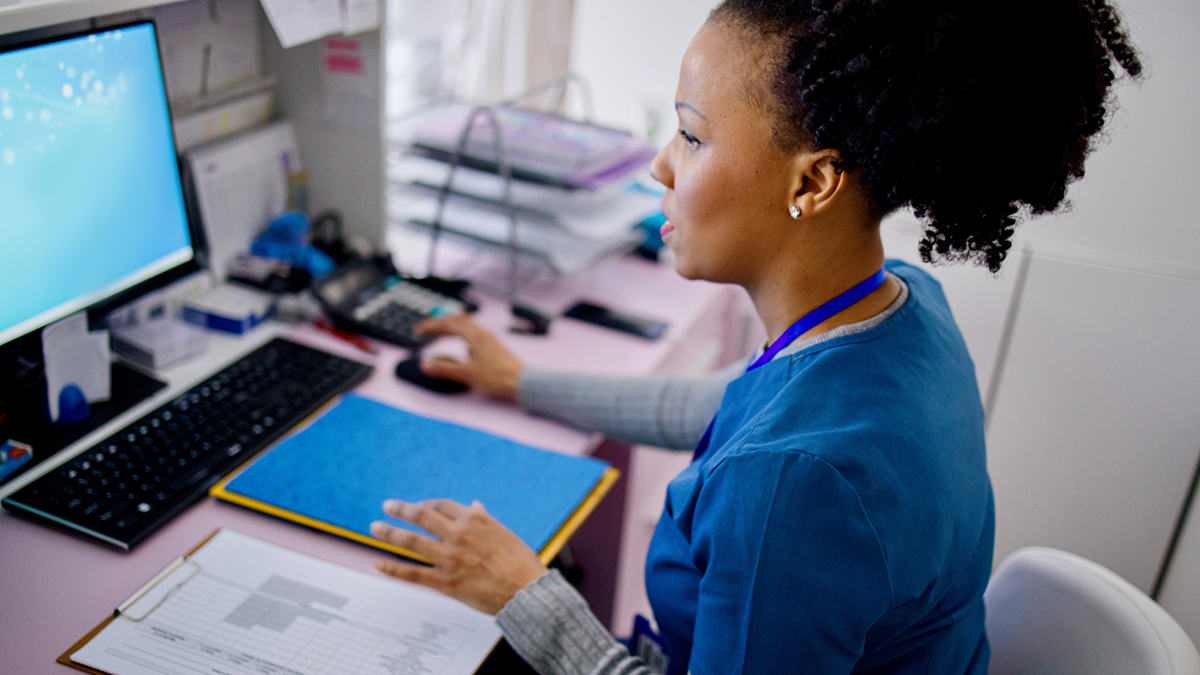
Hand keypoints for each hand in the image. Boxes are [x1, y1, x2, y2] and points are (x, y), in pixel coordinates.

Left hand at [370, 499, 547, 614]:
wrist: (526, 591)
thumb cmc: (520, 562)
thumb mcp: (504, 533)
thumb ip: (484, 520)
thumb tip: (474, 505)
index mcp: (474, 519)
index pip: (441, 505)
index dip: (426, 504)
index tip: (418, 506)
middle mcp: (459, 535)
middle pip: (421, 516)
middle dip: (401, 509)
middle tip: (387, 506)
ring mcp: (450, 558)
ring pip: (411, 542)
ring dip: (389, 532)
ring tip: (375, 527)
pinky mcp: (446, 582)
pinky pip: (413, 574)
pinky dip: (393, 569)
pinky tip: (378, 564)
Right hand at [414, 315, 522, 400]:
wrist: (522, 382)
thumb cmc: (499, 377)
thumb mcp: (467, 374)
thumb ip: (445, 369)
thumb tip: (425, 364)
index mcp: (475, 336)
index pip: (448, 324)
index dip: (431, 326)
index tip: (418, 330)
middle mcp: (482, 334)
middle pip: (457, 320)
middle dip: (440, 323)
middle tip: (426, 329)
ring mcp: (489, 339)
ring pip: (466, 326)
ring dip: (451, 327)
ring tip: (440, 333)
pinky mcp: (493, 347)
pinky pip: (473, 334)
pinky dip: (461, 334)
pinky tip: (461, 345)